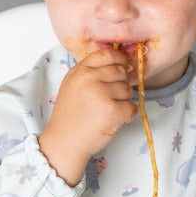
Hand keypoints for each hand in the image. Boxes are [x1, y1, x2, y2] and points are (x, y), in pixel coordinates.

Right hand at [38, 47, 138, 184]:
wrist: (64, 142)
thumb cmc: (70, 116)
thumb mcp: (72, 85)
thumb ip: (89, 72)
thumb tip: (119, 63)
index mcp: (80, 71)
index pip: (107, 54)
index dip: (119, 59)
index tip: (123, 67)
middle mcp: (90, 79)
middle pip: (121, 72)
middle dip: (121, 85)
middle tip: (110, 99)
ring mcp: (101, 94)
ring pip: (128, 90)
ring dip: (123, 101)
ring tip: (107, 111)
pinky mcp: (112, 110)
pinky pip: (132, 107)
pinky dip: (128, 115)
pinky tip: (114, 120)